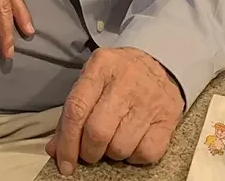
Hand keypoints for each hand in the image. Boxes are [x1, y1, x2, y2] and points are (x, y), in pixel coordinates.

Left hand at [46, 47, 183, 175]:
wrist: (159, 63)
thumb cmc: (119, 74)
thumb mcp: (92, 79)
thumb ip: (74, 111)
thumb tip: (56, 149)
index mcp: (101, 66)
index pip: (77, 109)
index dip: (67, 142)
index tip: (64, 162)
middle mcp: (125, 81)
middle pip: (98, 132)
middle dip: (89, 152)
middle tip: (89, 151)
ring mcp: (149, 100)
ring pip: (120, 147)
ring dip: (111, 154)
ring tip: (112, 141)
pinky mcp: (168, 118)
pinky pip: (146, 153)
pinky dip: (134, 157)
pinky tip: (132, 142)